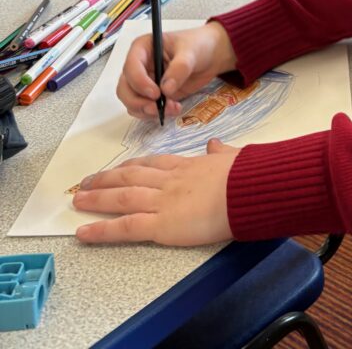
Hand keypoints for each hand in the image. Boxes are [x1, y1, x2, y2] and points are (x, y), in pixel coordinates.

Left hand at [73, 138, 237, 244]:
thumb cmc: (246, 175)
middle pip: (130, 177)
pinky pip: (125, 227)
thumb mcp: (233, 156)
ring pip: (122, 197)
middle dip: (107, 179)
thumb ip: (221, 152)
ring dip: (97, 198)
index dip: (132, 167)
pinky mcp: (161, 224)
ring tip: (78, 200)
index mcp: (186, 166)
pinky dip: (101, 230)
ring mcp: (162, 201)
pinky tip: (83, 233)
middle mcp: (169, 181)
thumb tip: (215, 144)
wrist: (247, 189)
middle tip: (87, 182)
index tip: (119, 168)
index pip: (152, 164)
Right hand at [118, 21, 236, 119]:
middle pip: (125, 88)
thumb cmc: (198, 46)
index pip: (130, 66)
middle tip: (157, 108)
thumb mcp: (191, 52)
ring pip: (132, 102)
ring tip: (172, 108)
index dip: (139, 82)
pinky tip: (173, 109)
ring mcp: (145, 82)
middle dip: (138, 102)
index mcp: (143, 48)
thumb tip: (166, 89)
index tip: (156, 93)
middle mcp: (139, 66)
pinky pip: (144, 109)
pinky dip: (154, 114)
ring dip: (147, 111)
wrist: (210, 56)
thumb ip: (179, 68)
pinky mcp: (153, 96)